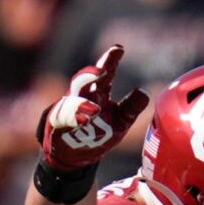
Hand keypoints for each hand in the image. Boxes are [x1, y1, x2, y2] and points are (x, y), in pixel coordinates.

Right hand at [37, 46, 148, 173]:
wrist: (75, 155)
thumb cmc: (98, 133)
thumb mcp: (120, 120)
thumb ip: (131, 107)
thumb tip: (145, 92)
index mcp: (98, 92)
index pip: (105, 73)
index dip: (110, 60)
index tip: (119, 49)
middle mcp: (81, 97)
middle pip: (83, 81)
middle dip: (90, 74)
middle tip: (102, 71)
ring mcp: (67, 111)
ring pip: (70, 102)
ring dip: (81, 104)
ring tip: (94, 110)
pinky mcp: (58, 127)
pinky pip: (61, 121)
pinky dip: (71, 120)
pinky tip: (82, 122)